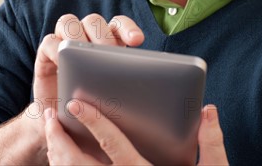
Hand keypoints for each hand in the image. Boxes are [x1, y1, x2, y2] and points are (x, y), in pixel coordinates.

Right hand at [33, 14, 144, 113]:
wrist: (64, 126)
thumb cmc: (94, 110)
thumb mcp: (111, 96)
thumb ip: (122, 82)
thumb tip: (143, 83)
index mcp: (107, 41)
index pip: (118, 24)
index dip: (128, 28)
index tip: (137, 41)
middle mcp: (85, 36)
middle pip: (94, 21)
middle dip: (103, 35)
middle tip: (109, 53)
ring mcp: (64, 42)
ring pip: (70, 23)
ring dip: (78, 36)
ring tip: (85, 55)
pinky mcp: (46, 52)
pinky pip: (49, 41)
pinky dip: (56, 48)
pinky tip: (63, 62)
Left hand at [44, 100, 228, 165]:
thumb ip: (211, 145)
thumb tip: (208, 111)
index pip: (113, 143)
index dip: (94, 121)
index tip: (76, 103)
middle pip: (78, 164)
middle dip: (59, 138)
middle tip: (50, 114)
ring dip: (57, 155)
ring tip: (53, 132)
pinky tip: (64, 158)